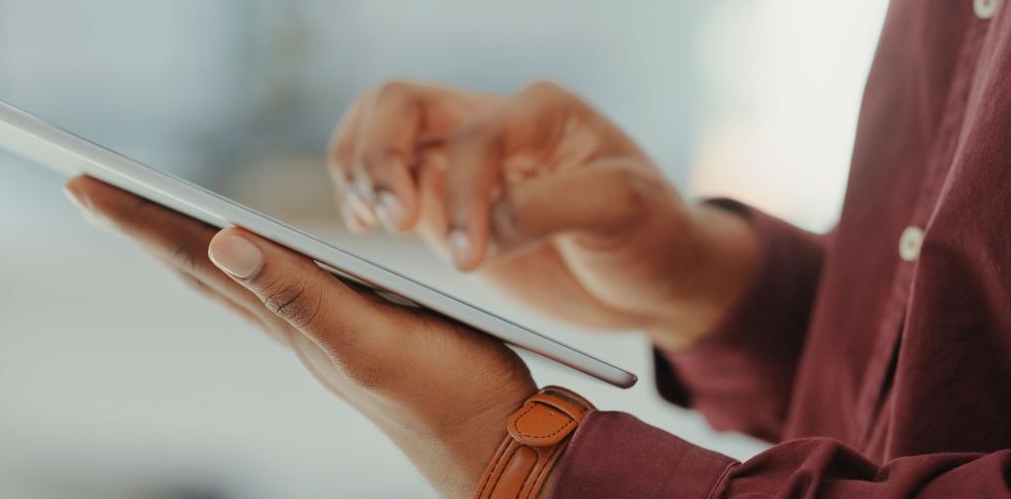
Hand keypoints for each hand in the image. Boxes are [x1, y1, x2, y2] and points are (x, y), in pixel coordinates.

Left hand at [65, 177, 536, 497]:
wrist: (500, 446)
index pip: (198, 259)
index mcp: (292, 318)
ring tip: (150, 218)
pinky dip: (248, 263)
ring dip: (186, 244)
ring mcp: (323, 334)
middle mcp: (296, 326)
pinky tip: (253, 260)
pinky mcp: (357, 336)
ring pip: (236, 280)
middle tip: (90, 190)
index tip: (84, 185)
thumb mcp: (372, 340)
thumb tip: (222, 242)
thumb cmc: (449, 396)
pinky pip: (280, 290)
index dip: (140, 221)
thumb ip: (302, 294)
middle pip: (202, 267)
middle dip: (145, 226)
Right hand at [329, 80, 757, 348]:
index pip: (475, 134)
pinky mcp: (442, 200)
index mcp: (541, 112)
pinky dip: (356, 192)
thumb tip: (486, 227)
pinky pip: (378, 176)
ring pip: (377, 127)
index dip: (464, 193)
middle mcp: (492, 122)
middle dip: (380, 158)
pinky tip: (363, 227)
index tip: (471, 258)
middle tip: (390, 222)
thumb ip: (553, 208)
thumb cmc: (651, 233)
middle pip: (401, 102)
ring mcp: (460, 159)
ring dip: (357, 168)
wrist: (654, 273)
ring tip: (366, 222)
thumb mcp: (623, 211)